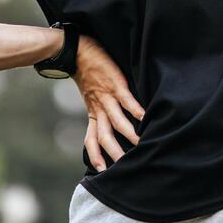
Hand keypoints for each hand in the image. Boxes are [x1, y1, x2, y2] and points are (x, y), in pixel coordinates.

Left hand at [72, 35, 145, 169]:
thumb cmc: (87, 74)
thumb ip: (100, 110)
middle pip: (105, 136)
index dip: (95, 155)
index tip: (101, 170)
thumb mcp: (90, 97)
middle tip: (124, 166)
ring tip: (140, 144)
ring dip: (128, 134)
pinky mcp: (116, 84)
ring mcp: (107, 97)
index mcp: (93, 113)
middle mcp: (99, 109)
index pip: (91, 140)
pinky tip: (144, 117)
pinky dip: (135, 110)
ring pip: (117, 121)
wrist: (77, 51)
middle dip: (114, 152)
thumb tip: (111, 122)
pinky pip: (126, 100)